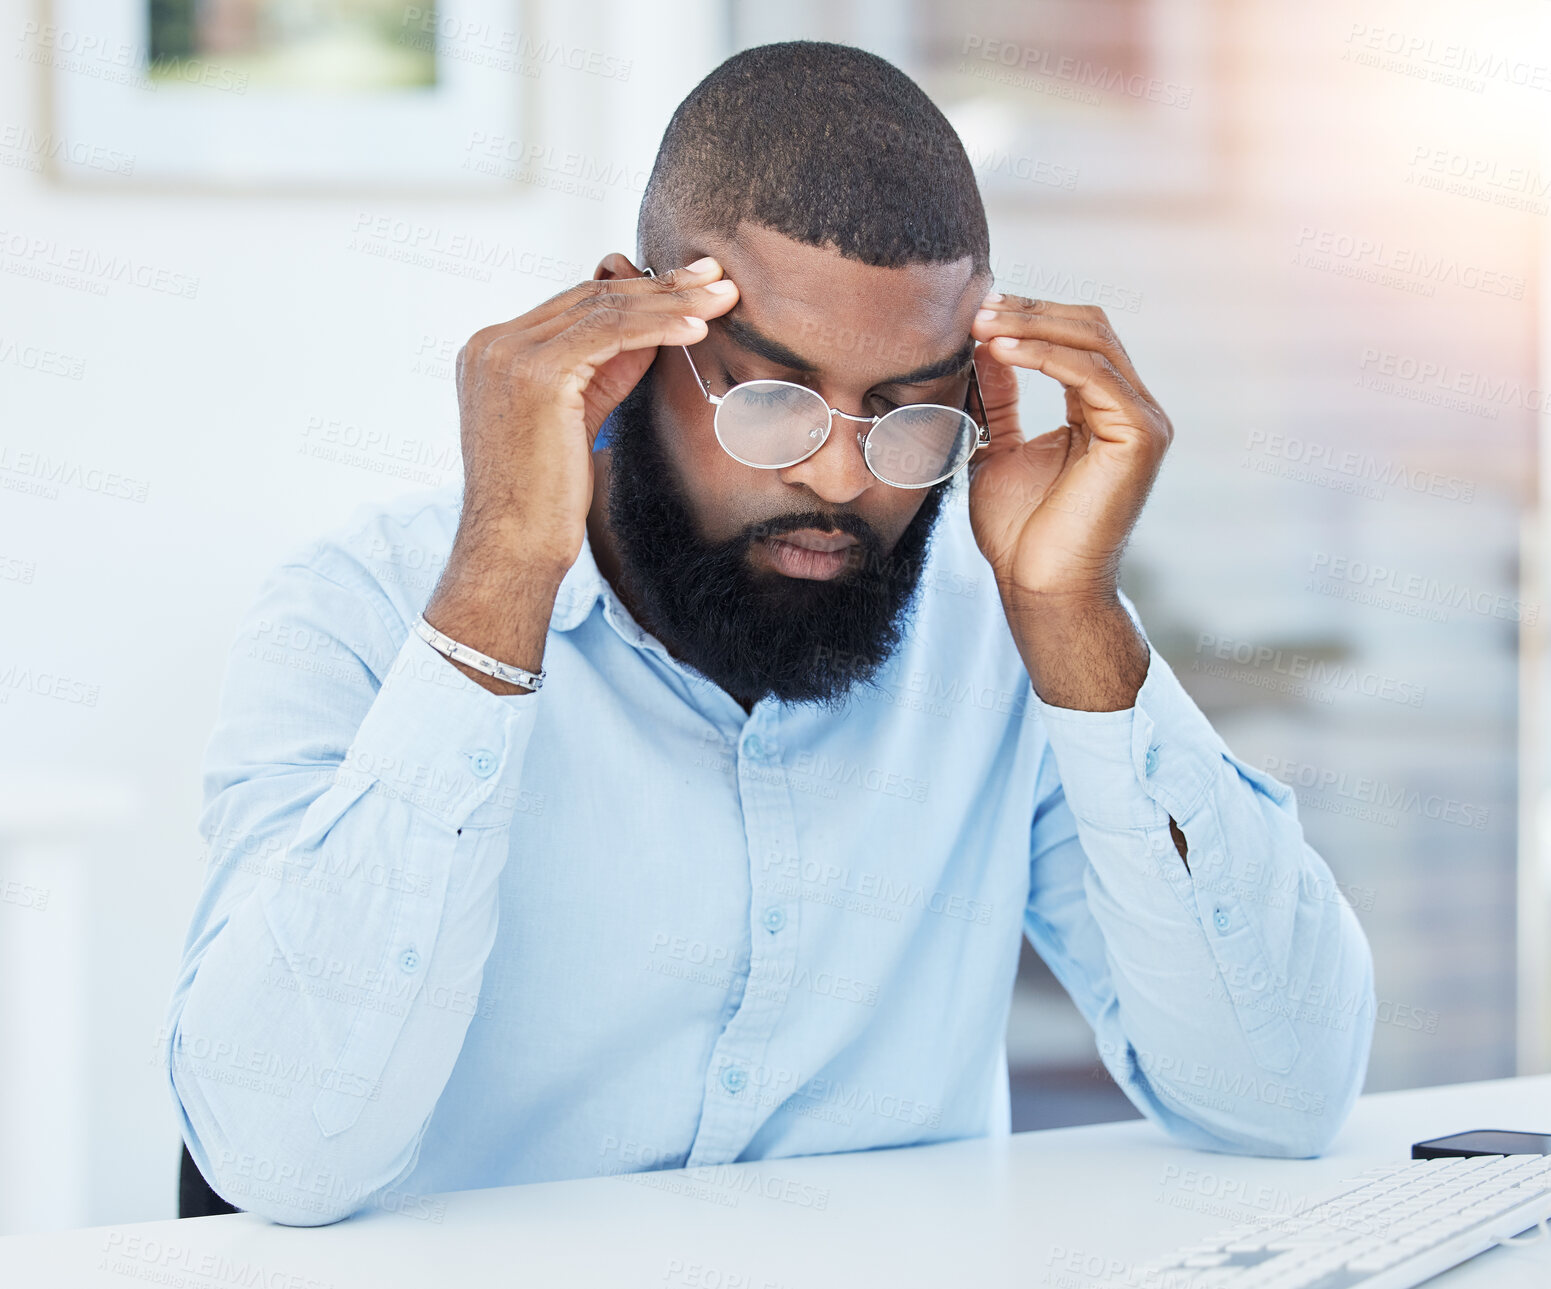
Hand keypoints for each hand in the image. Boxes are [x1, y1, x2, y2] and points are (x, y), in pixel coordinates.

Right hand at [450, 257, 739, 575]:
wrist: (514, 548)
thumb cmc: (547, 498)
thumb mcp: (581, 415)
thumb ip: (607, 368)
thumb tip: (657, 329)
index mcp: (492, 349)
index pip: (577, 305)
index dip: (639, 292)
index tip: (690, 286)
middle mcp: (491, 342)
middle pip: (591, 297)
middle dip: (662, 285)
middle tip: (716, 277)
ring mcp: (508, 353)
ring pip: (605, 309)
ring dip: (671, 300)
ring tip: (721, 296)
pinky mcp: (535, 373)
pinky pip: (610, 333)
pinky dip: (659, 325)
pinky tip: (697, 327)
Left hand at [965, 293, 1171, 607]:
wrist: (1039, 587)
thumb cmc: (1020, 534)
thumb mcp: (998, 448)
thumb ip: (998, 398)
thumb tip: (984, 345)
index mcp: (1105, 410)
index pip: (1076, 338)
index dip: (1027, 318)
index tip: (976, 312)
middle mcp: (1133, 409)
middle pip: (1090, 327)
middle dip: (1029, 312)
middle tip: (977, 309)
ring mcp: (1143, 420)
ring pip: (1093, 340)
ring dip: (1032, 325)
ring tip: (982, 326)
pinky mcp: (1139, 435)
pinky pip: (1093, 373)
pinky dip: (1045, 355)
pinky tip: (1002, 351)